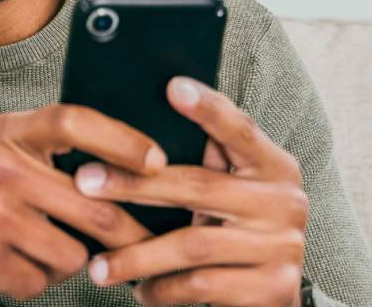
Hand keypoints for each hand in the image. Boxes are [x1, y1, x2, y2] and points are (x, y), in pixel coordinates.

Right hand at [0, 104, 164, 299]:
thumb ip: (45, 144)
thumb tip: (118, 166)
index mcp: (11, 131)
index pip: (76, 122)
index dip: (123, 141)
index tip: (158, 162)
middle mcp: (4, 168)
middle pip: (93, 204)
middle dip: (130, 233)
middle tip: (150, 244)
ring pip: (70, 254)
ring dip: (70, 261)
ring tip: (44, 248)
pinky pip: (36, 281)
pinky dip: (32, 279)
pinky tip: (10, 263)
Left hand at [76, 77, 307, 306]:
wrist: (275, 299)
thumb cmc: (239, 235)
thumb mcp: (232, 195)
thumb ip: (209, 166)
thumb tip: (139, 129)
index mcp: (274, 167)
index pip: (240, 130)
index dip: (208, 108)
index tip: (172, 86)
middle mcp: (285, 201)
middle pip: (200, 186)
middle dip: (135, 184)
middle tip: (87, 182)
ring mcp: (282, 246)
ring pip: (193, 244)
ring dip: (138, 255)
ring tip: (99, 265)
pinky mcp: (273, 288)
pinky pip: (202, 285)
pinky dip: (163, 289)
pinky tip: (140, 290)